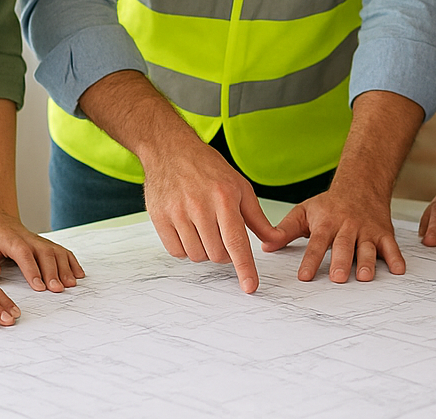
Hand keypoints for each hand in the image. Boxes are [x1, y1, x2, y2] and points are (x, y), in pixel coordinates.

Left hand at [0, 208, 84, 292]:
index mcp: (11, 241)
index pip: (24, 254)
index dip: (32, 269)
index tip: (39, 286)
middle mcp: (29, 239)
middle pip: (45, 253)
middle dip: (53, 272)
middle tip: (57, 289)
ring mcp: (40, 241)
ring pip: (56, 252)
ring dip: (65, 268)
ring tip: (70, 284)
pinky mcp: (46, 244)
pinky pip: (62, 251)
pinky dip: (72, 262)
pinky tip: (78, 274)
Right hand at [141, 142, 283, 293]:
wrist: (170, 150)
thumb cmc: (208, 168)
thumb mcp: (239, 187)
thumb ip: (257, 218)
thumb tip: (275, 239)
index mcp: (224, 197)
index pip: (236, 241)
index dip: (244, 267)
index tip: (250, 287)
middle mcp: (200, 206)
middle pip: (217, 254)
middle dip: (225, 254)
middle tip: (223, 235)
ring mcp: (177, 213)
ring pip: (197, 256)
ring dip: (205, 251)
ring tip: (205, 229)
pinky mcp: (159, 218)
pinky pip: (176, 252)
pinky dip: (186, 249)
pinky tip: (189, 230)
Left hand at [270, 184, 404, 282]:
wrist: (361, 183)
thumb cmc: (330, 204)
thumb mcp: (305, 211)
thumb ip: (285, 230)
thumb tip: (265, 246)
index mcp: (327, 223)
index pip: (317, 243)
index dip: (311, 260)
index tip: (304, 277)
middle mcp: (348, 226)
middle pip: (344, 246)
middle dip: (341, 262)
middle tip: (338, 278)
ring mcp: (367, 230)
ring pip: (367, 247)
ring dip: (367, 262)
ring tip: (365, 277)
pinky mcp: (383, 233)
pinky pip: (391, 246)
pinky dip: (396, 258)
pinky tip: (398, 270)